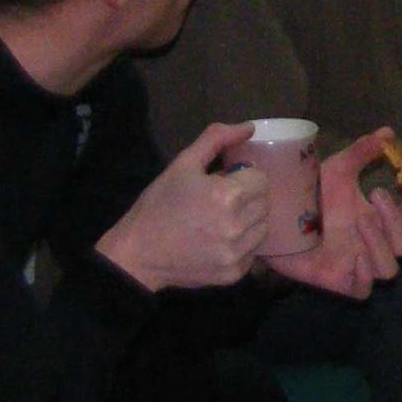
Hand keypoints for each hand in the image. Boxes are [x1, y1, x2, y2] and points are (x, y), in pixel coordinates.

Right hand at [97, 122, 266, 291]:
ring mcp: (237, 253)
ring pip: (262, 228)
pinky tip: (219, 241)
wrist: (136, 254)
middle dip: (248, 198)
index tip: (226, 182)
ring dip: (249, 221)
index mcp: (229, 196)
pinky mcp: (234, 274)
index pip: (261, 179)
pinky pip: (253, 253)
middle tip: (222, 201)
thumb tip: (250, 127)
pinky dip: (242, 245)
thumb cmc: (159, 205)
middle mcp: (238, 226)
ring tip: (221, 221)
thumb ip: (216, 139)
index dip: (244, 177)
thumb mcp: (182, 164)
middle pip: (265, 203)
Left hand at [268, 127, 401, 299]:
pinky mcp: (338, 282)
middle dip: (396, 221)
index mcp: (376, 219)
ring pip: (389, 269)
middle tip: (376, 196)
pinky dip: (363, 274)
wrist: (272, 221)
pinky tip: (352, 256)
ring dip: (380, 245)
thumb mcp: (336, 171)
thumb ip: (360, 153)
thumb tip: (387, 132)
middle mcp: (371, 244)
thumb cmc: (307, 196)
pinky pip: (363, 290)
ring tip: (360, 222)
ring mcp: (356, 265)